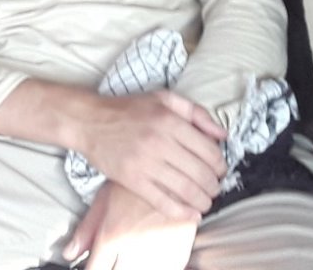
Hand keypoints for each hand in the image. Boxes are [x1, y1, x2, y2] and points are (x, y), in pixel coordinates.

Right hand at [65, 91, 226, 218]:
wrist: (90, 121)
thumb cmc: (129, 109)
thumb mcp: (163, 99)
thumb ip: (196, 112)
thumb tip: (223, 135)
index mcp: (170, 121)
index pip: (209, 151)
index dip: (220, 166)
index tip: (219, 171)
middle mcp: (160, 142)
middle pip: (201, 174)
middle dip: (214, 186)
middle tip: (214, 188)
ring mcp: (145, 163)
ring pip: (186, 190)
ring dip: (203, 201)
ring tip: (205, 202)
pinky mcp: (132, 180)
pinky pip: (163, 202)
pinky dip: (182, 212)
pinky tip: (192, 214)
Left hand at [65, 183, 196, 269]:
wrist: (175, 169)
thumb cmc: (136, 183)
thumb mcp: (105, 198)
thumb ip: (87, 228)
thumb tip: (69, 253)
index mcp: (112, 234)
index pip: (95, 268)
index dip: (92, 268)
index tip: (94, 264)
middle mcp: (134, 249)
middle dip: (113, 268)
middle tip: (113, 260)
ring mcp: (158, 255)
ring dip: (134, 267)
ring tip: (131, 255)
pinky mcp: (179, 256)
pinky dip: (156, 267)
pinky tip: (150, 259)